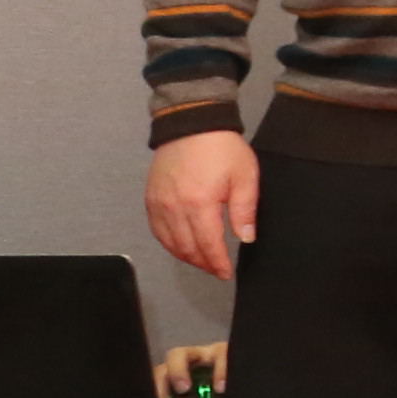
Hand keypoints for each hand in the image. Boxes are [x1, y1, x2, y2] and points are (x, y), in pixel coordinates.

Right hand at [145, 129, 258, 277]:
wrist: (192, 124)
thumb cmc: (222, 148)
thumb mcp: (244, 176)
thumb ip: (244, 210)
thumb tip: (246, 238)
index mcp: (200, 203)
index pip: (208, 245)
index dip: (218, 263)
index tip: (226, 273)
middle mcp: (175, 208)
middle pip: (187, 248)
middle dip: (203, 264)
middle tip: (216, 270)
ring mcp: (159, 204)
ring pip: (169, 243)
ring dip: (186, 256)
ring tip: (202, 262)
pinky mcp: (150, 198)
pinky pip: (157, 230)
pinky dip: (169, 243)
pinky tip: (181, 246)